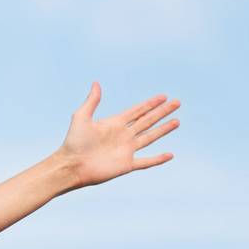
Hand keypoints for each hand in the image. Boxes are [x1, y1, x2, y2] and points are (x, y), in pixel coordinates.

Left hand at [56, 81, 179, 190]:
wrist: (71, 165)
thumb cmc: (73, 142)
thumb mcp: (81, 117)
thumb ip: (92, 101)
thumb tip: (96, 83)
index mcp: (114, 123)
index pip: (137, 111)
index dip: (150, 104)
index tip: (164, 96)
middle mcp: (123, 135)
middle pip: (147, 121)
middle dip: (162, 112)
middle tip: (177, 103)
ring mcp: (126, 150)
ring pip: (150, 137)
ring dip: (163, 130)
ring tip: (177, 121)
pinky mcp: (126, 164)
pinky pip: (146, 162)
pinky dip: (158, 159)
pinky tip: (170, 155)